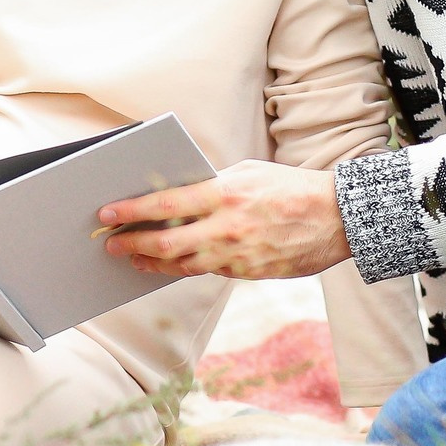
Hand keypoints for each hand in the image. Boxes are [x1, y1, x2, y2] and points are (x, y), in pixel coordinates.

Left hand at [98, 159, 350, 280]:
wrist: (338, 218)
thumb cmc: (291, 188)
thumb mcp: (249, 172)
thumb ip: (213, 184)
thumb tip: (178, 193)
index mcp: (224, 193)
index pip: (165, 203)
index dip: (131, 210)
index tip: (107, 213)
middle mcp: (227, 227)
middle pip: (166, 241)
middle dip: (133, 243)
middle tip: (111, 245)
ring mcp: (238, 254)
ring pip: (183, 264)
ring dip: (153, 262)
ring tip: (134, 258)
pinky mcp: (249, 273)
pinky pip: (209, 271)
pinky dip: (186, 267)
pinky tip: (172, 264)